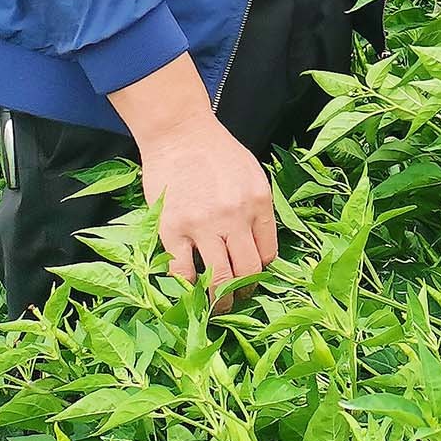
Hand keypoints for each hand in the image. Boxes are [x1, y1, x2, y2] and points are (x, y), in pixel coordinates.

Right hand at [139, 115, 276, 306]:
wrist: (180, 133)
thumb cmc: (217, 152)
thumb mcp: (252, 174)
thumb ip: (258, 209)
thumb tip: (261, 247)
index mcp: (259, 202)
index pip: (268, 253)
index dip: (261, 272)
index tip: (252, 278)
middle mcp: (236, 216)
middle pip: (248, 271)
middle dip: (244, 292)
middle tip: (236, 300)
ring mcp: (203, 225)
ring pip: (220, 278)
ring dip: (219, 300)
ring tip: (215, 307)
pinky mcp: (172, 230)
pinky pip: (183, 271)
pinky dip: (187, 287)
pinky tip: (189, 289)